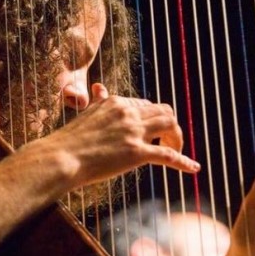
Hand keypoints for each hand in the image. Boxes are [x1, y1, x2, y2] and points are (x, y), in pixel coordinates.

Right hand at [48, 83, 199, 186]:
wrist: (61, 158)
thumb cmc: (68, 141)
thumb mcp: (85, 114)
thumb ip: (97, 102)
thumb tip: (98, 87)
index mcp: (116, 102)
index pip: (145, 105)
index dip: (151, 119)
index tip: (150, 131)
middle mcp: (127, 112)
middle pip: (163, 111)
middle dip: (168, 125)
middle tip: (167, 140)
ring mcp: (133, 131)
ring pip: (170, 124)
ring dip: (177, 137)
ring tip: (175, 149)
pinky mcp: (136, 152)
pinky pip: (168, 155)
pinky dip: (184, 162)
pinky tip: (194, 168)